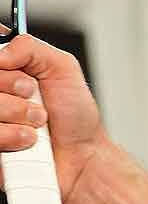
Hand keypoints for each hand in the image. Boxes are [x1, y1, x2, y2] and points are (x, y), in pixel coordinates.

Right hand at [0, 34, 107, 197]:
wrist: (84, 155)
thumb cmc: (74, 116)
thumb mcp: (63, 68)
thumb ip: (31, 48)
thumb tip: (1, 52)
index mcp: (5, 72)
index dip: (4, 69)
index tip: (23, 74)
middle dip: (15, 87)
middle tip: (33, 95)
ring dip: (17, 113)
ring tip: (37, 121)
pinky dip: (12, 136)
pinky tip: (28, 139)